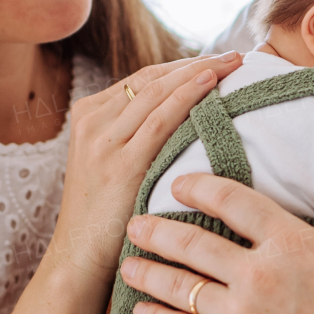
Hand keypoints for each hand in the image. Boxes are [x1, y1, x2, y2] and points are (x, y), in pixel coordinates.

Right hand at [49, 52, 242, 276]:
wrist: (77, 257)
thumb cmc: (104, 217)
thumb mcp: (109, 165)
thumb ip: (133, 138)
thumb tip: (183, 118)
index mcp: (88, 115)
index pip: (142, 79)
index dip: (182, 66)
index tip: (216, 60)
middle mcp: (92, 121)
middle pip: (152, 78)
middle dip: (197, 62)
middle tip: (236, 56)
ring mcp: (103, 141)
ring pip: (158, 92)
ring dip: (200, 72)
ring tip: (234, 63)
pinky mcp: (119, 163)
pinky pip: (161, 119)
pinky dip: (188, 96)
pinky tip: (211, 83)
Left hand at [119, 128, 313, 313]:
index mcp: (293, 243)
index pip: (233, 201)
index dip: (201, 188)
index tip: (179, 184)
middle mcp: (259, 277)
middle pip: (193, 243)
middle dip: (158, 229)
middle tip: (136, 222)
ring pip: (180, 287)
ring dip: (148, 272)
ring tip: (129, 265)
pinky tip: (142, 313)